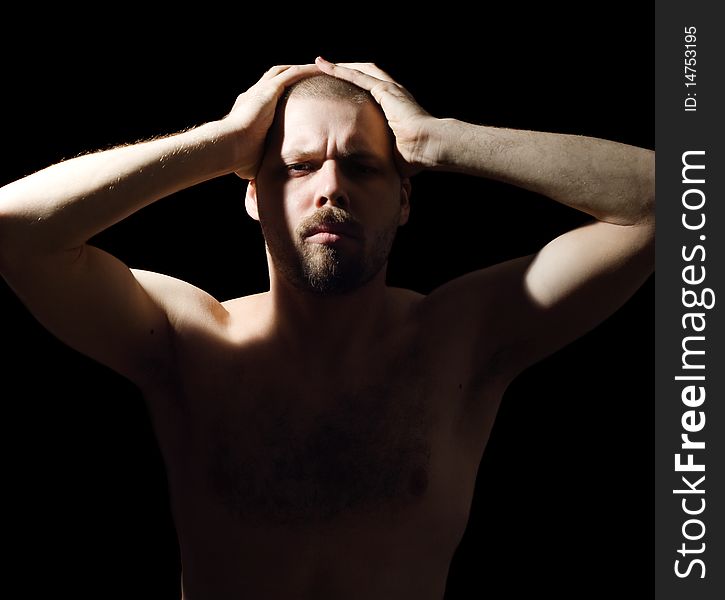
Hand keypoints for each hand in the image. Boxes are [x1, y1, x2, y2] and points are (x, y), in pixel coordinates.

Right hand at [224, 64, 320, 178]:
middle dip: (293, 76)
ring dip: (302, 70)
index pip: (269, 98)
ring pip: (285, 72)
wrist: (228, 147)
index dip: (282, 95)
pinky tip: (320, 69)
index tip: (296, 98)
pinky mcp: (268, 90)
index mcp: (250, 110)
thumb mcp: (252, 160)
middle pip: (277, 78)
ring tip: (319, 69)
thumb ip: (258, 164)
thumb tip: (260, 184)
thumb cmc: (238, 158)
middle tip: (310, 77)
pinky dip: (305, 71)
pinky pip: (291, 74)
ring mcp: (260, 91)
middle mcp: (254, 95)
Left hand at [315, 57, 438, 175]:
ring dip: (335, 67)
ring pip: (356, 71)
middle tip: (317, 70)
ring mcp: (388, 89)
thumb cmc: (415, 157)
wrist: (428, 147)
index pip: (365, 93)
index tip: (332, 91)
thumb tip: (371, 174)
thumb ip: (379, 157)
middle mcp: (390, 94)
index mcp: (391, 108)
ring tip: (316, 63)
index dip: (348, 89)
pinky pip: (356, 75)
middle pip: (359, 76)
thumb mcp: (390, 155)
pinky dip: (338, 69)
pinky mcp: (384, 89)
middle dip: (339, 72)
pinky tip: (322, 64)